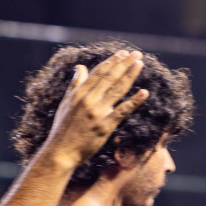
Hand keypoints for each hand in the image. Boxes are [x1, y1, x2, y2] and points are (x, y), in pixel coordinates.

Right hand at [39, 50, 148, 169]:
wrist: (61, 152)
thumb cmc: (63, 129)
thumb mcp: (65, 103)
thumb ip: (75, 85)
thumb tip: (80, 67)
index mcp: (79, 93)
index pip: (99, 73)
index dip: (112, 61)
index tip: (123, 53)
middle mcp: (88, 99)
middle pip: (110, 77)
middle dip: (124, 64)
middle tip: (137, 54)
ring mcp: (97, 112)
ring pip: (117, 90)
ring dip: (130, 76)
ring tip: (140, 64)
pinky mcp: (105, 126)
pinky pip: (122, 111)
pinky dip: (134, 101)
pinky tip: (144, 93)